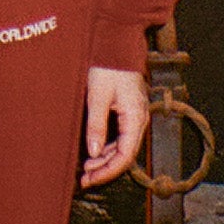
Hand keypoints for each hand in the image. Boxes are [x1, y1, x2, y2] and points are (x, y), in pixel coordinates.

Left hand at [81, 67, 149, 189]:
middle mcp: (139, 119)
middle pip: (125, 154)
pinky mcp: (128, 111)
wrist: (116, 43)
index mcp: (135, 117)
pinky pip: (120, 135)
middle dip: (105, 169)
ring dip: (105, 159)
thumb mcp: (98, 96)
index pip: (125, 155)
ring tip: (86, 168)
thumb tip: (93, 152)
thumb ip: (96, 125)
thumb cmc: (109, 66)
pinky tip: (94, 150)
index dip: (108, 171)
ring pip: (122, 146)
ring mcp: (135, 115)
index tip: (91, 180)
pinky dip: (107, 146)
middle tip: (84, 179)